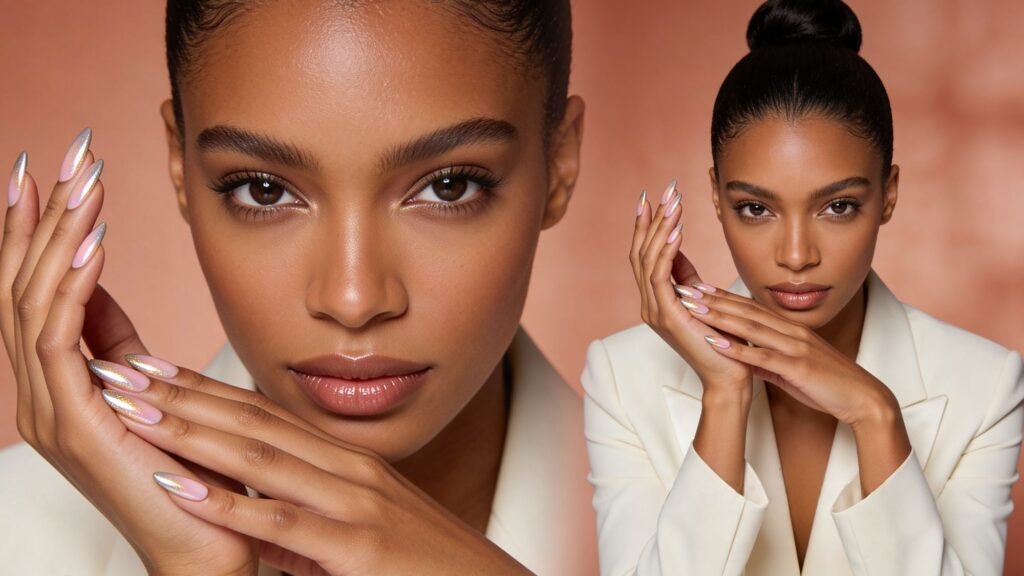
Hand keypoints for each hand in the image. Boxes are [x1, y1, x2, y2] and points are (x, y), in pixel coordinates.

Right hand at [0, 137, 255, 574]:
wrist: (208, 541)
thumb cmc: (188, 465)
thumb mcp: (147, 385)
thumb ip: (115, 340)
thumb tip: (100, 280)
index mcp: (58, 380)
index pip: (32, 287)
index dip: (36, 227)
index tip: (52, 170)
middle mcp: (41, 392)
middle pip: (20, 284)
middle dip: (40, 215)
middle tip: (65, 153)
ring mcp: (51, 411)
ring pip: (33, 303)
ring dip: (56, 238)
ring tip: (82, 183)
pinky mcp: (75, 426)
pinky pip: (60, 342)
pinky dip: (73, 288)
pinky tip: (93, 245)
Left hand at [89, 362, 531, 575]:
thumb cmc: (425, 564)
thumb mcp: (366, 526)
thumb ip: (310, 515)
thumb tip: (256, 516)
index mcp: (346, 463)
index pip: (263, 415)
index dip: (204, 389)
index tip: (153, 368)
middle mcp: (348, 470)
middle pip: (252, 423)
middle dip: (182, 396)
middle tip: (122, 369)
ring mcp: (354, 503)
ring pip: (258, 459)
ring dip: (190, 433)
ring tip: (133, 410)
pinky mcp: (357, 547)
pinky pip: (280, 524)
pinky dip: (224, 504)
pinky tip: (178, 489)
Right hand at [630, 183, 751, 395]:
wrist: (729, 377)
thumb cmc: (722, 341)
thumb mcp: (702, 301)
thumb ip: (687, 278)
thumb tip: (679, 247)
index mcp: (656, 300)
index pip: (643, 255)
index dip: (646, 226)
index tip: (652, 198)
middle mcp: (649, 304)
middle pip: (640, 253)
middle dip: (651, 219)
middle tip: (664, 190)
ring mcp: (655, 312)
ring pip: (648, 261)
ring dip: (660, 229)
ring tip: (673, 204)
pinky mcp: (668, 318)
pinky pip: (660, 277)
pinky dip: (666, 252)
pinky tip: (677, 232)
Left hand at [679, 287, 901, 426]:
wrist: (863, 399)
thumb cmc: (828, 385)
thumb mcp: (792, 370)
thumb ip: (768, 362)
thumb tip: (745, 360)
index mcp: (790, 330)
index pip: (751, 309)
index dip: (723, 298)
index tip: (697, 288)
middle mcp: (791, 332)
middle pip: (746, 311)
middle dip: (714, 300)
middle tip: (685, 288)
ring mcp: (795, 348)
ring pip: (751, 328)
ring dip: (720, 317)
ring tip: (693, 308)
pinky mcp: (798, 367)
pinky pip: (763, 357)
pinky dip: (739, 350)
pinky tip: (717, 344)